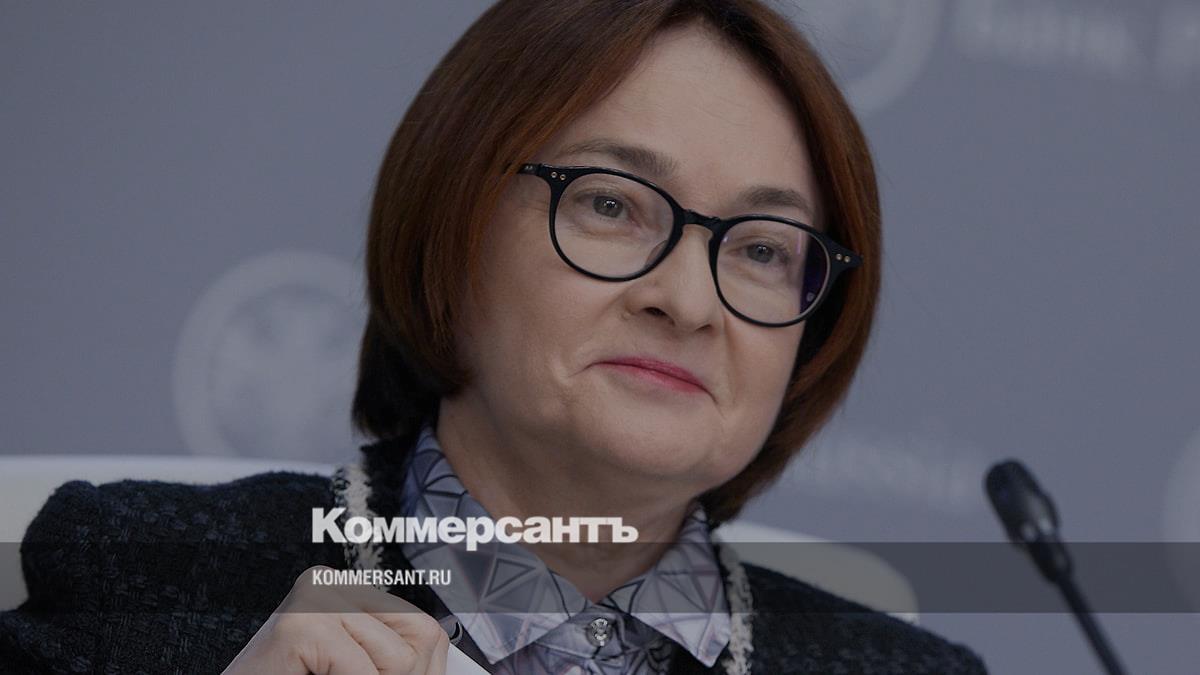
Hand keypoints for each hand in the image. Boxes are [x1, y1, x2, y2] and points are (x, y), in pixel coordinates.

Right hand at [222, 565, 448, 674]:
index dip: (421, 672)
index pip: (424, 630)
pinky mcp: (299, 624)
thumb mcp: (355, 668)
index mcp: (350, 592)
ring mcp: (314, 598)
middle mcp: (331, 583)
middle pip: (420, 639)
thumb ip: (397, 659)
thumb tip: (443, 653)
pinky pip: (363, 673)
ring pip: (399, 662)